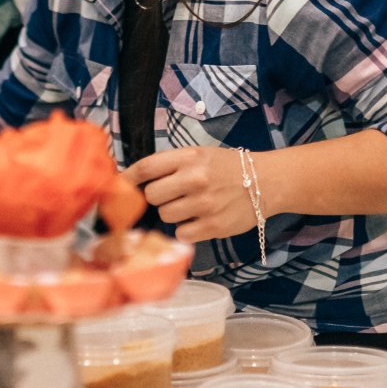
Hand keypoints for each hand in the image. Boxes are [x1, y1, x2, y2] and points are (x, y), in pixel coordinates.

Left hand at [123, 147, 258, 243]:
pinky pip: (182, 233)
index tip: (119, 186)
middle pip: (152, 195)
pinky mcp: (214, 226)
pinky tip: (199, 220)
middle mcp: (195, 179)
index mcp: (189, 157)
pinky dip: (187, 229)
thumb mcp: (200, 154)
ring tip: (191, 206)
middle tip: (172, 195)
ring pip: (166, 215)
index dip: (128, 178)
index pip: (146, 168)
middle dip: (158, 197)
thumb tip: (134, 179)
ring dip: (173, 213)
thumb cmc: (228, 168)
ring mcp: (205, 204)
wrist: (267, 182)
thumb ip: (170, 165)